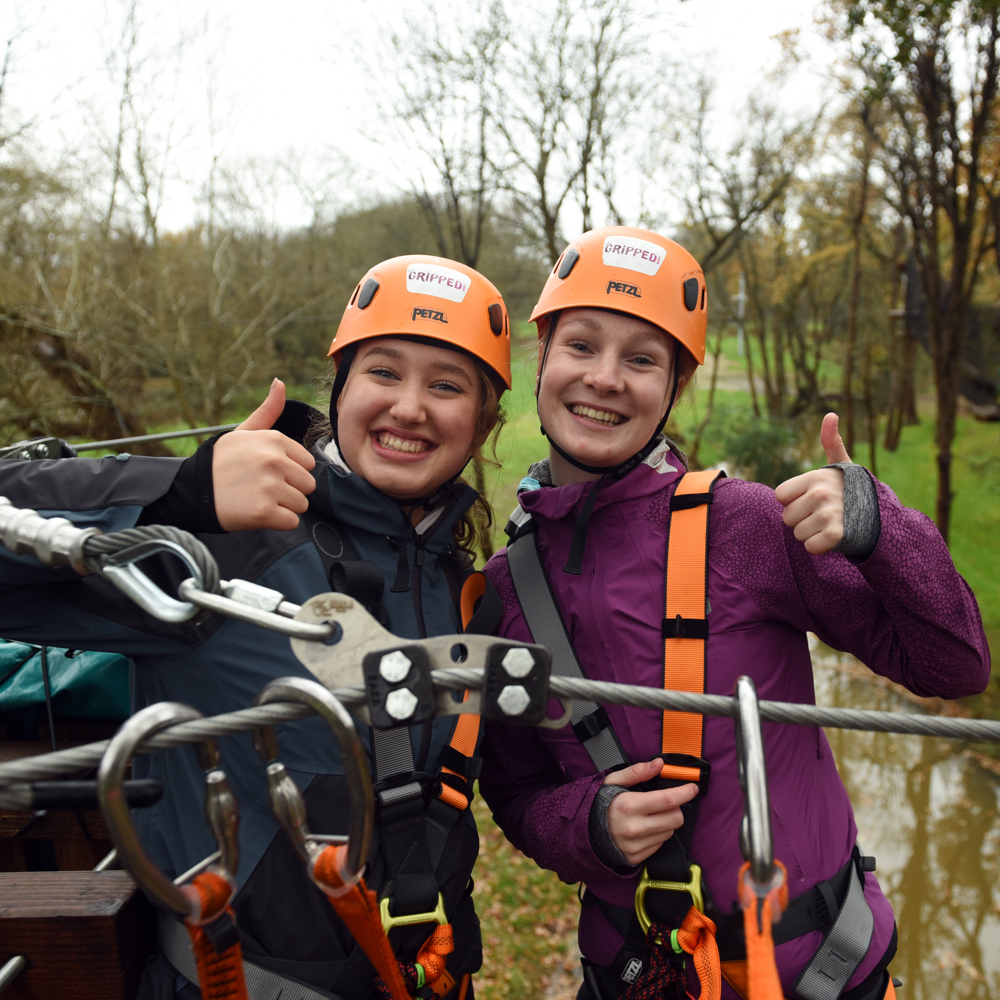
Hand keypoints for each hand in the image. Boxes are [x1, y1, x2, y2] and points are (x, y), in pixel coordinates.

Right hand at [212, 379, 316, 530]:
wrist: (192, 492)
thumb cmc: (221, 462)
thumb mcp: (243, 432)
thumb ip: (267, 411)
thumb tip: (280, 382)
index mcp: (274, 440)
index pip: (308, 464)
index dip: (290, 472)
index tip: (267, 473)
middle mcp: (274, 461)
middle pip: (308, 485)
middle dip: (290, 491)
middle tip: (263, 490)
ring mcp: (270, 487)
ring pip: (301, 504)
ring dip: (284, 508)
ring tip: (259, 500)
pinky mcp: (264, 512)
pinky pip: (292, 522)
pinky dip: (278, 523)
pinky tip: (258, 514)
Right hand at [603, 759, 698, 865]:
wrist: (585, 831)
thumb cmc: (602, 802)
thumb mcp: (614, 781)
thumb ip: (638, 772)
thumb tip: (659, 764)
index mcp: (629, 805)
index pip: (667, 800)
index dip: (684, 793)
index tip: (692, 788)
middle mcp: (633, 828)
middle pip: (675, 819)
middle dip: (675, 808)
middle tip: (665, 802)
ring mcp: (635, 845)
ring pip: (670, 832)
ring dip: (665, 822)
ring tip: (650, 816)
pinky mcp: (636, 857)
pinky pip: (660, 845)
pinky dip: (657, 835)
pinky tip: (644, 828)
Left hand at [774, 413, 849, 554]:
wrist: (882, 517)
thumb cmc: (852, 491)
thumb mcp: (842, 465)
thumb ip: (831, 442)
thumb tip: (831, 415)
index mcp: (815, 477)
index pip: (780, 496)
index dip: (794, 501)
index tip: (813, 499)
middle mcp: (820, 493)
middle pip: (787, 518)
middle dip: (803, 520)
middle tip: (824, 514)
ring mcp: (828, 514)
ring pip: (798, 534)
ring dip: (812, 534)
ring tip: (831, 524)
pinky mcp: (835, 535)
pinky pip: (810, 547)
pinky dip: (820, 548)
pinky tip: (834, 538)